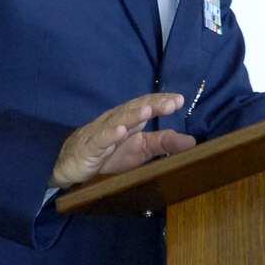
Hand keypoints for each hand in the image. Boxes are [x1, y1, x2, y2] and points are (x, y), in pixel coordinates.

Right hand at [52, 93, 196, 187]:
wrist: (71, 165)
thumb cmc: (108, 155)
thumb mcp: (141, 150)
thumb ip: (163, 143)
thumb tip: (192, 141)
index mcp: (129, 121)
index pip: (146, 106)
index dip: (161, 101)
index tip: (179, 99)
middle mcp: (116, 121)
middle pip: (135, 109)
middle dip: (153, 104)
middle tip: (171, 102)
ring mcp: (101, 133)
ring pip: (118, 121)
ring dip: (133, 115)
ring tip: (148, 110)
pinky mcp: (89, 148)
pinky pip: (99, 140)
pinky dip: (109, 135)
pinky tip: (120, 131)